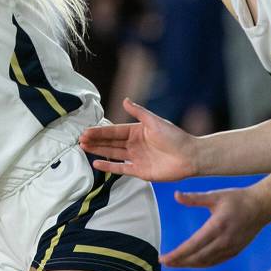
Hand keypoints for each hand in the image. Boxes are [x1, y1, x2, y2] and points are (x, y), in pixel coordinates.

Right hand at [79, 98, 199, 180]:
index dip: (100, 132)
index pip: (113, 131)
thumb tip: (124, 99)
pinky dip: (109, 167)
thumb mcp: (155, 121)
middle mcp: (134, 144)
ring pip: (113, 154)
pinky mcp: (140, 171)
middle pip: (110, 142)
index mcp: (137, 131)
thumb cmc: (175, 137)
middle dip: (95, 141)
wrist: (190, 156)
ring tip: (84, 148)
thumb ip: (139, 112)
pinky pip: (121, 168)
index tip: (86, 131)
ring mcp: (136, 158)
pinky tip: (96, 163)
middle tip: (80, 140)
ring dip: (98, 151)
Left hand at [160, 186, 268, 266]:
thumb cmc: (238, 199)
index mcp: (217, 227)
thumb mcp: (215, 195)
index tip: (163, 258)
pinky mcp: (235, 251)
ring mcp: (231, 248)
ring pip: (207, 262)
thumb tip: (176, 195)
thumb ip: (194, 198)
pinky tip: (194, 262)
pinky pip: (216, 261)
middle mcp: (224, 241)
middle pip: (198, 258)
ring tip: (175, 263)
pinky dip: (203, 264)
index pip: (192, 246)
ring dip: (190, 264)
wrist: (262, 206)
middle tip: (165, 262)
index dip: (177, 254)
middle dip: (179, 262)